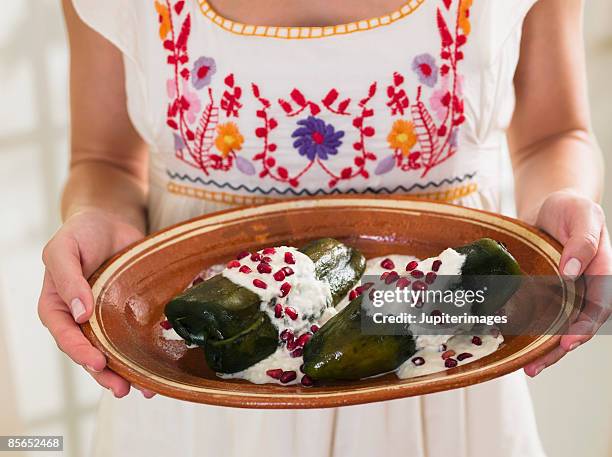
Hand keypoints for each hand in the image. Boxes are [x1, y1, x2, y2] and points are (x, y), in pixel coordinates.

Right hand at [38, 209, 153, 397]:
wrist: (109, 220)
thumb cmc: (80, 232)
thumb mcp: (63, 249)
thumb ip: (67, 278)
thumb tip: (79, 312)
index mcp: (57, 305)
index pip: (63, 334)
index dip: (78, 351)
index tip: (97, 362)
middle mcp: (79, 317)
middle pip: (88, 352)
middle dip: (104, 374)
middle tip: (123, 389)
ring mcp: (104, 317)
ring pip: (112, 350)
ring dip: (126, 371)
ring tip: (143, 389)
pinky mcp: (127, 312)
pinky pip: (133, 335)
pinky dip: (143, 351)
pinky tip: (157, 367)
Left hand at [523, 190, 611, 376]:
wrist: (550, 204)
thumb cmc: (570, 207)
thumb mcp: (582, 214)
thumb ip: (582, 242)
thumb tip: (570, 272)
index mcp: (602, 273)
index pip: (598, 307)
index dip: (584, 327)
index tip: (568, 341)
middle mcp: (583, 287)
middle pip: (575, 325)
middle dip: (557, 349)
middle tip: (536, 366)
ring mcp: (562, 292)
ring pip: (555, 325)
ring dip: (542, 347)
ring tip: (525, 367)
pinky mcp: (541, 291)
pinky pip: (536, 313)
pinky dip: (527, 329)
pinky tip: (511, 343)